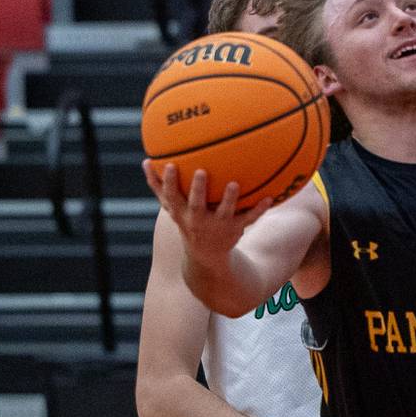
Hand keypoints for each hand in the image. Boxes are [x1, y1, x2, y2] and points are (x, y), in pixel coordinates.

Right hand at [143, 161, 272, 265]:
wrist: (205, 255)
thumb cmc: (187, 220)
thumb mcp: (171, 208)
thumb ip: (158, 186)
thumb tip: (145, 161)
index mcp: (181, 212)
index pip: (171, 196)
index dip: (169, 182)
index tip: (170, 165)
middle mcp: (198, 220)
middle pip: (196, 204)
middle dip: (198, 189)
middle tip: (202, 171)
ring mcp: (218, 225)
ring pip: (224, 211)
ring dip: (229, 199)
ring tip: (234, 183)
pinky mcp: (235, 229)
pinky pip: (249, 218)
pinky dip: (259, 209)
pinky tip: (270, 197)